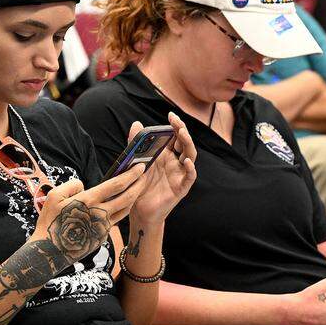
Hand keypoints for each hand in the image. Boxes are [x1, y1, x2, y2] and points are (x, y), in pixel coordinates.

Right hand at [31, 164, 145, 260]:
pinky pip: (114, 221)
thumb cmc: (50, 222)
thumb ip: (72, 186)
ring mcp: (103, 227)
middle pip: (127, 197)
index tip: (140, 167)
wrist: (49, 252)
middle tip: (145, 175)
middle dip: (139, 185)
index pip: (116, 185)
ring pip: (124, 210)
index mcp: (89, 200)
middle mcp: (100, 213)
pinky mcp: (102, 237)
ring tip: (136, 189)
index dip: (131, 174)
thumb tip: (84, 186)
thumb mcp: (54, 196)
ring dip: (133, 198)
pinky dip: (120, 211)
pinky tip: (119, 206)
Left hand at [128, 113, 196, 227]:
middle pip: (184, 143)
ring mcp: (180, 174)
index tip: (171, 114)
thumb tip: (136, 124)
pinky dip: (190, 169)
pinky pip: (190, 177)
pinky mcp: (181, 187)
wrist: (138, 209)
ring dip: (188, 145)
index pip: (174, 136)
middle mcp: (175, 162)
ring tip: (182, 134)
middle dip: (182, 131)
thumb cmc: (139, 185)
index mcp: (166, 154)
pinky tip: (187, 161)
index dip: (175, 125)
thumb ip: (136, 144)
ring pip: (190, 156)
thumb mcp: (135, 162)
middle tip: (176, 121)